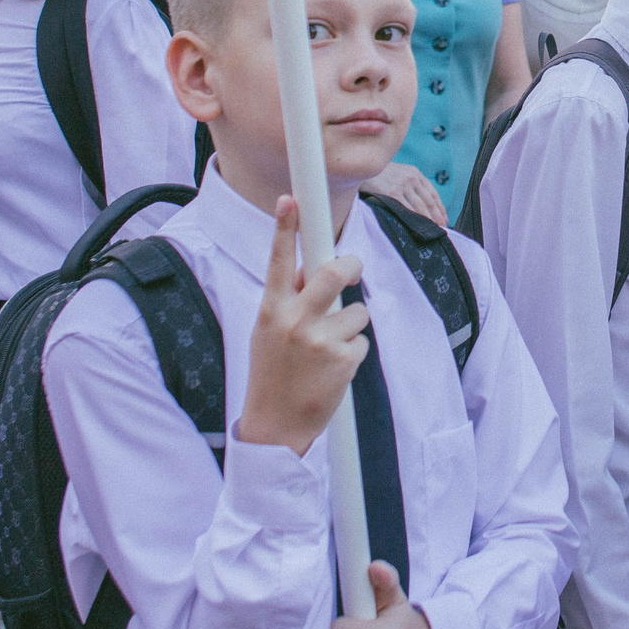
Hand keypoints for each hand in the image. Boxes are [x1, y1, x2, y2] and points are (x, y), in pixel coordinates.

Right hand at [231, 194, 368, 454]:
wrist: (275, 428)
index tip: (292, 200)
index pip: (279, 261)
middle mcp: (294, 320)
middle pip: (333, 272)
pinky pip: (361, 340)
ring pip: (356, 311)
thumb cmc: (272, 375)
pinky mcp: (343, 358)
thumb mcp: (267, 333)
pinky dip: (353, 351)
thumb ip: (288, 302)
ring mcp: (319, 339)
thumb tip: (313, 270)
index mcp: (271, 310)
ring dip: (351, 325)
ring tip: (328, 351)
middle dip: (350, 265)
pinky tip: (333, 371)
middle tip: (352, 268)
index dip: (286, 228)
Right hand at [363, 161, 448, 225]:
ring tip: (432, 229)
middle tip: (442, 227)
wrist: (364, 168)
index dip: (440, 207)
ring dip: (428, 219)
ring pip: (420, 206)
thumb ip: (412, 183)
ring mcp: (402, 185)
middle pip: (428, 201)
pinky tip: (418, 225)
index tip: (444, 218)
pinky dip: (414, 217)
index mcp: (415, 173)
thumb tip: (424, 203)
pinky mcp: (392, 193)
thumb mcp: (400, 172)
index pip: (432, 193)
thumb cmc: (382, 173)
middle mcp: (411, 178)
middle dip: (436, 216)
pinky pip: (406, 208)